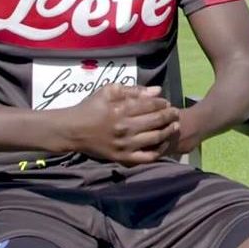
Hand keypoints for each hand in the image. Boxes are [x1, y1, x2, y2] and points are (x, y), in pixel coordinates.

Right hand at [62, 85, 179, 164]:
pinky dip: (159, 151)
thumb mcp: (108, 91)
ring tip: (174, 126)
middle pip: (156, 121)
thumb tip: (157, 91)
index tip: (167, 102)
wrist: (72, 130)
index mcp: (121, 109)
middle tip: (175, 113)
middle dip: (170, 115)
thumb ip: (133, 89)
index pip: (151, 105)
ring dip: (169, 131)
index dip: (163, 103)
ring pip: (155, 138)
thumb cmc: (91, 107)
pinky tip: (163, 144)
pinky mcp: (122, 158)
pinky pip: (146, 157)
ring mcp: (125, 145)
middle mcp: (125, 127)